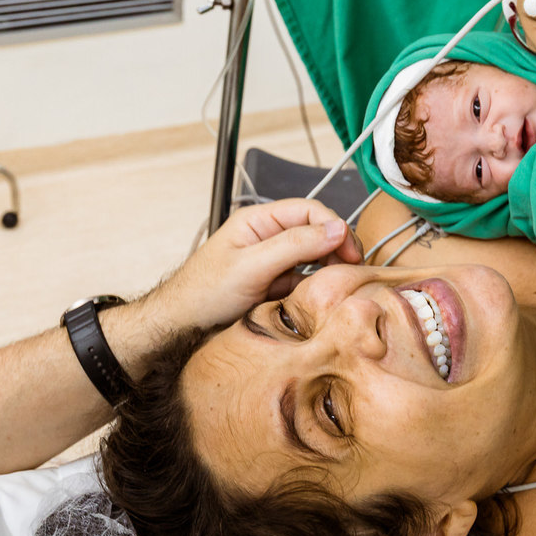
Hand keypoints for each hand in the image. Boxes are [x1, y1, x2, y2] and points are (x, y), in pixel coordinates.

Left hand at [152, 198, 361, 328]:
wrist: (182, 324)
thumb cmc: (204, 292)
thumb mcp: (251, 266)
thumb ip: (293, 245)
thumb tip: (336, 228)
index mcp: (259, 221)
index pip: (309, 211)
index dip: (334, 227)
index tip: (351, 251)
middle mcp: (268, 236)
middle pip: (316, 232)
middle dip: (337, 248)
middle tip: (353, 270)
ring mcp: (272, 260)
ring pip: (314, 257)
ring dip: (329, 268)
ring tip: (342, 286)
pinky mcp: (274, 283)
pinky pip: (304, 280)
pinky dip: (316, 287)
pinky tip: (323, 299)